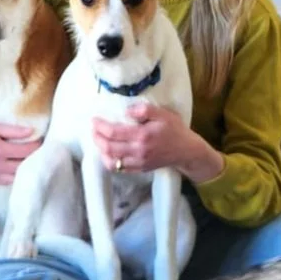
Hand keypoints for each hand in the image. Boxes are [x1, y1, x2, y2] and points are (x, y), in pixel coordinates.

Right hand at [0, 117, 40, 185]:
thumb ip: (13, 130)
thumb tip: (32, 131)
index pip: (25, 151)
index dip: (36, 146)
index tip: (41, 142)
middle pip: (23, 165)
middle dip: (33, 158)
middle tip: (39, 152)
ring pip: (16, 176)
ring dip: (25, 169)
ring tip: (30, 160)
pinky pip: (7, 181)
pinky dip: (15, 176)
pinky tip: (18, 168)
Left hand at [91, 101, 223, 182]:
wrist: (186, 151)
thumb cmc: (175, 130)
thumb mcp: (163, 114)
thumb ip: (145, 110)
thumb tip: (127, 111)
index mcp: (142, 135)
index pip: (114, 132)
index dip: (100, 126)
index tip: (94, 120)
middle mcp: (138, 151)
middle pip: (109, 147)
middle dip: (97, 138)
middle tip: (93, 129)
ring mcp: (138, 162)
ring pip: (111, 161)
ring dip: (101, 151)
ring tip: (98, 140)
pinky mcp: (140, 169)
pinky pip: (119, 169)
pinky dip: (109, 161)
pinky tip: (108, 153)